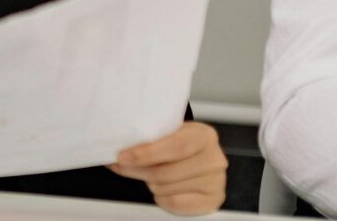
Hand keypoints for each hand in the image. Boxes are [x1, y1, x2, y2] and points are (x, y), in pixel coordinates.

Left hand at [109, 121, 226, 214]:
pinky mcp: (212, 201)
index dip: (146, 153)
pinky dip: (161, 198)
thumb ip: (152, 138)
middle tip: (121, 166)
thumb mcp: (171, 133)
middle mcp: (214, 159)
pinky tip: (160, 189)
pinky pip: (176, 203)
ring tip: (149, 175)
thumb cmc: (181, 145)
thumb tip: (120, 147)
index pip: (175, 146)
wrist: (199, 158)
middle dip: (139, 170)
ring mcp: (216, 182)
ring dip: (150, 183)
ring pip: (167, 188)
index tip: (123, 156)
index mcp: (204, 136)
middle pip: (167, 171)